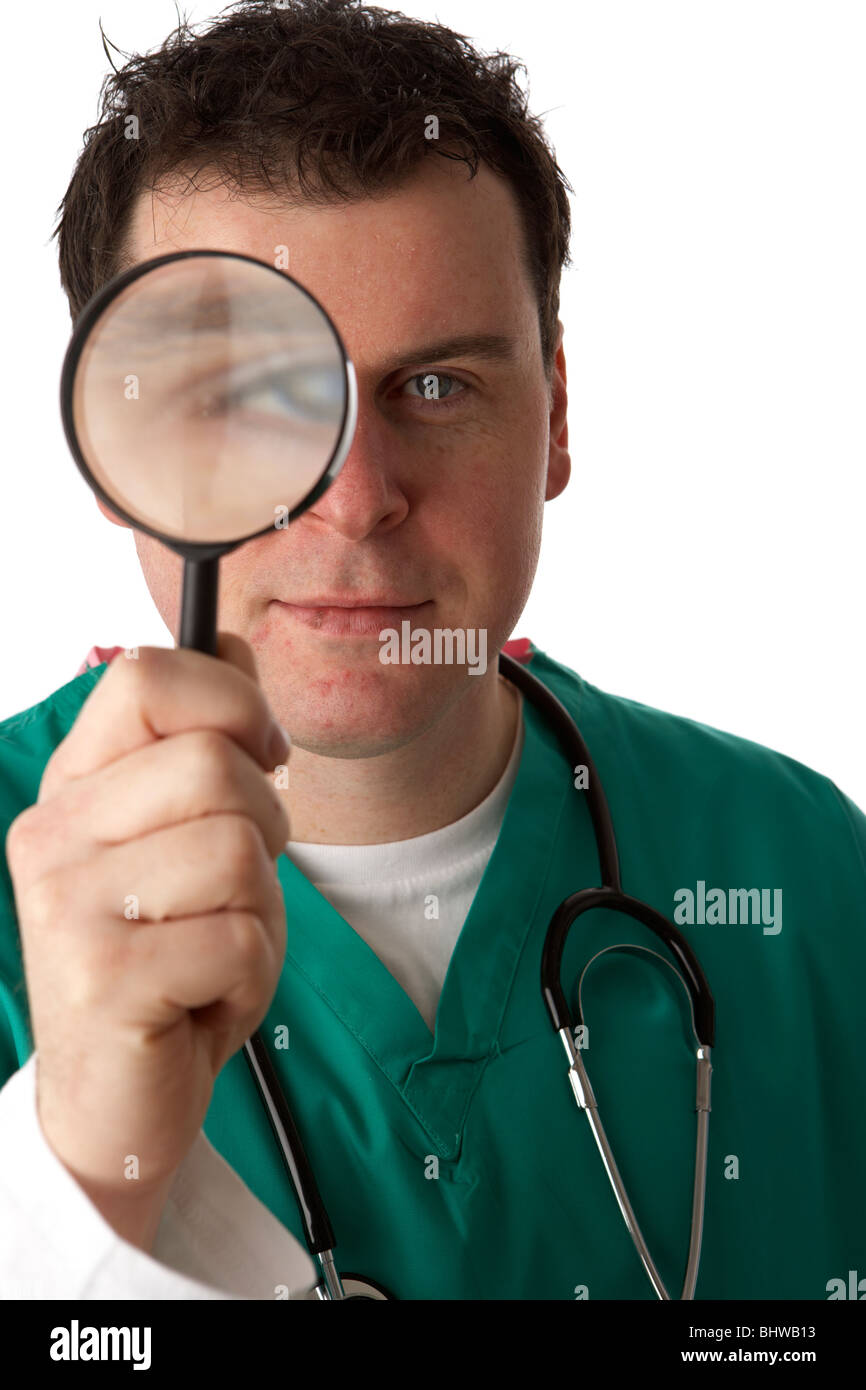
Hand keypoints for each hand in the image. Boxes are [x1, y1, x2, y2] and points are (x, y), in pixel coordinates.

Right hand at [5, 635, 289, 1248]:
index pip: (147, 675)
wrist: (120, 1096)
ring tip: (215, 948)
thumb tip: (233, 641)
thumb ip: (207, 736)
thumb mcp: (187, 834)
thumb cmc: (168, 955)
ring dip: (261, 912)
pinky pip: (239, 939)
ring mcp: (68, 906)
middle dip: (266, 829)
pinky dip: (252, 975)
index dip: (233, 703)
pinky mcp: (103, 978)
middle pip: (215, 767)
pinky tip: (206, 999)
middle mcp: (53, 834)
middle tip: (236, 888)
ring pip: (238, 850)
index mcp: (74, 785)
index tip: (263, 756)